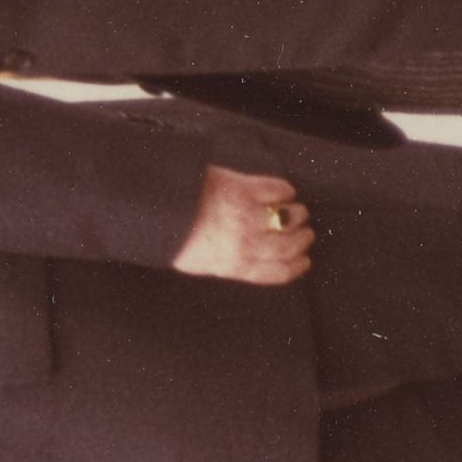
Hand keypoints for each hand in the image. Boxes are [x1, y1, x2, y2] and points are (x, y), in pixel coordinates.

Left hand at [172, 166, 314, 283]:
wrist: (156, 205)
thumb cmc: (173, 236)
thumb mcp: (200, 262)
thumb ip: (227, 263)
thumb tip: (248, 262)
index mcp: (233, 266)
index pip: (276, 273)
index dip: (295, 268)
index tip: (304, 262)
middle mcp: (245, 244)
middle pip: (288, 246)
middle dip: (301, 241)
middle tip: (306, 234)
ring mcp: (246, 215)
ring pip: (289, 218)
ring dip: (298, 216)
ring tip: (298, 213)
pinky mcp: (245, 188)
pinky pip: (278, 191)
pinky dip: (285, 191)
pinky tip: (285, 192)